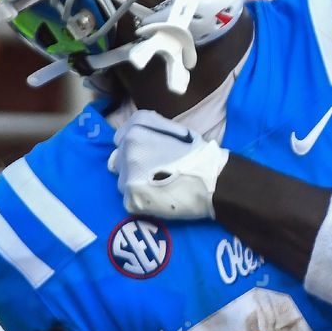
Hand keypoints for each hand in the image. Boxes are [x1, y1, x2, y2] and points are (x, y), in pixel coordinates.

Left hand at [108, 110, 229, 220]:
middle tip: (156, 171)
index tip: (148, 154)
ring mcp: (127, 177)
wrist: (212, 179)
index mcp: (136, 130)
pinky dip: (141, 201)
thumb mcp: (174, 129)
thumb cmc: (197, 153)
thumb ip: (150, 129)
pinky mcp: (131, 200)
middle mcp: (126, 151)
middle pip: (119, 161)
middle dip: (134, 165)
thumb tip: (134, 135)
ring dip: (136, 184)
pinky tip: (158, 198)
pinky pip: (129, 201)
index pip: (120, 138)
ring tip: (158, 186)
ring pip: (122, 181)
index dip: (134, 147)